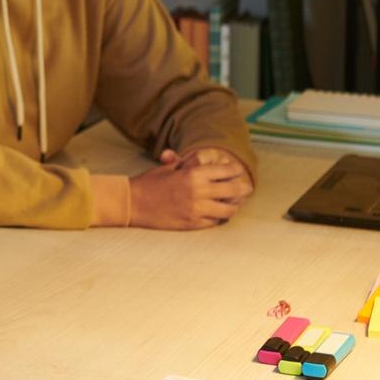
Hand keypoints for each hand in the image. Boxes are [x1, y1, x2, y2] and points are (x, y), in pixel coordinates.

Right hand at [128, 148, 252, 229]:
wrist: (132, 203)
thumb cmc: (149, 183)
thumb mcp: (167, 167)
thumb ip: (183, 162)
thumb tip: (192, 156)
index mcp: (193, 174)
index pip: (226, 171)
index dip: (236, 171)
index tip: (238, 172)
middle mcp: (198, 191)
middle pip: (233, 190)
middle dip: (243, 189)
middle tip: (247, 189)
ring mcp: (196, 209)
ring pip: (228, 210)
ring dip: (233, 206)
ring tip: (234, 204)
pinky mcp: (192, 223)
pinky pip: (214, 221)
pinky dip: (218, 217)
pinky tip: (218, 214)